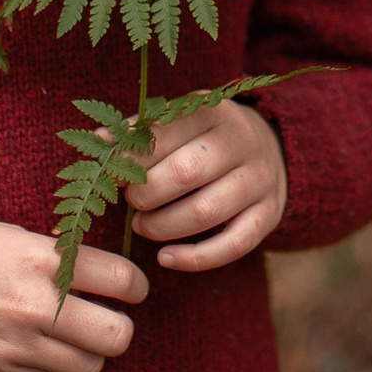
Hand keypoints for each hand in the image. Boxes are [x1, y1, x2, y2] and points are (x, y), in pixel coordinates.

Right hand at [0, 219, 146, 371]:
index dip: (135, 286)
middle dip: (119, 327)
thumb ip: (56, 256)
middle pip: (117, 337)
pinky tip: (40, 351)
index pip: (123, 281)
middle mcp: (32, 307)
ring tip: (70, 335)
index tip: (130, 289)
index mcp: (39, 260)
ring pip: (88, 368)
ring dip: (88, 352)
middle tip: (106, 317)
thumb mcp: (8, 235)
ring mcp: (13, 348)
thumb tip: (104, 274)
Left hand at [124, 100, 288, 272]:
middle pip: (187, 172)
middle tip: (131, 201)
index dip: (130, 159)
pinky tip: (166, 258)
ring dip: (164, 226)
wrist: (272, 149)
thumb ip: (141, 132)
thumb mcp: (180, 122)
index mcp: (213, 112)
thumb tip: (99, 142)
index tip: (110, 175)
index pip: (164, 134)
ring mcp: (260, 179)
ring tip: (143, 226)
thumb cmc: (207, 138)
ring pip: (207, 211)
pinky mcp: (270, 214)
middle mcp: (242, 142)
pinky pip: (234, 244)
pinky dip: (195, 258)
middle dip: (146, 194)